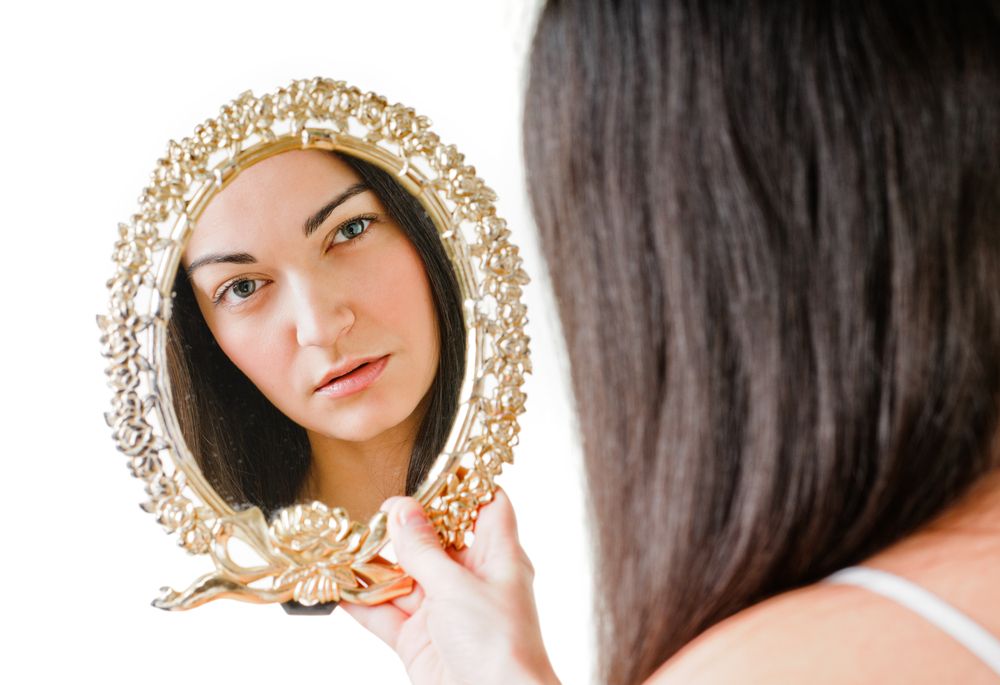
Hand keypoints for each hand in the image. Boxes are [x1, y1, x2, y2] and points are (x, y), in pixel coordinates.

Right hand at [341, 487, 559, 684]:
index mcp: (497, 558)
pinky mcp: (421, 642)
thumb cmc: (500, 647)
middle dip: (402, 527)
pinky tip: (336, 588)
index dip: (461, 487)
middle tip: (371, 512)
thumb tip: (401, 509)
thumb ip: (423, 549)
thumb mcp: (457, 586)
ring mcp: (445, 612)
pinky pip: (386, 615)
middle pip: (435, 541)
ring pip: (404, 578)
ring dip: (374, 565)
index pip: (486, 507)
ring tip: (342, 545)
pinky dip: (361, 603)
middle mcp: (472, 581)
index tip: (427, 471)